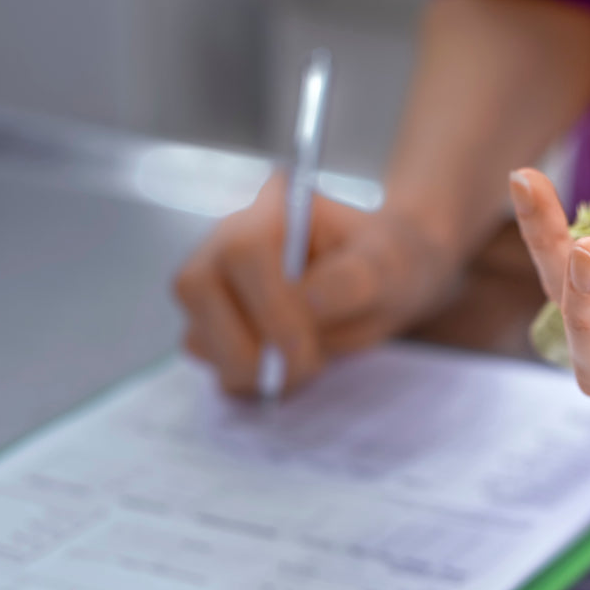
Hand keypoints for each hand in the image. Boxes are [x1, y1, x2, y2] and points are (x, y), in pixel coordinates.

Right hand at [173, 173, 460, 394]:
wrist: (386, 283)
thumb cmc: (388, 264)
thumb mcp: (392, 266)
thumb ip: (355, 279)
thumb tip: (309, 301)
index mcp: (273, 208)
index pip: (242, 250)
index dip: (269, 306)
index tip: (308, 346)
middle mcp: (228, 239)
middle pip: (197, 290)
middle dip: (252, 346)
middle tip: (309, 365)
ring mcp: (214, 284)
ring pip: (197, 335)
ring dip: (249, 368)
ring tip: (307, 365)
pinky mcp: (213, 326)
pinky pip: (211, 364)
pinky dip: (247, 381)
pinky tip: (290, 372)